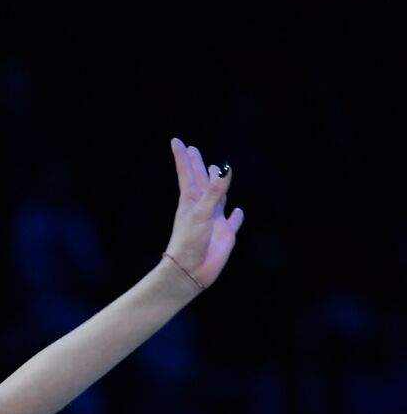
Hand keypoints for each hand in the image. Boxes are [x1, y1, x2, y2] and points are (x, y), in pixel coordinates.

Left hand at [164, 138, 245, 289]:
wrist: (189, 272)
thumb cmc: (189, 242)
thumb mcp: (202, 213)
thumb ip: (214, 191)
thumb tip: (224, 167)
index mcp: (191, 201)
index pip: (188, 173)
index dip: (183, 157)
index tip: (176, 141)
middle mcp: (202, 208)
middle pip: (202, 181)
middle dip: (198, 165)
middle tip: (194, 150)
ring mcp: (214, 221)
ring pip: (218, 196)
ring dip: (218, 184)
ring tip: (217, 171)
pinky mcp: (225, 235)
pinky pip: (232, 222)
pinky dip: (236, 216)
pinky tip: (238, 211)